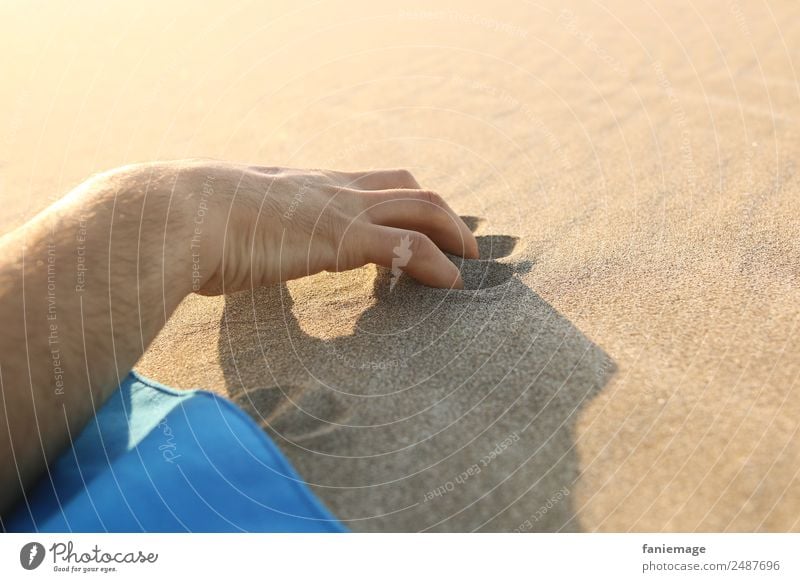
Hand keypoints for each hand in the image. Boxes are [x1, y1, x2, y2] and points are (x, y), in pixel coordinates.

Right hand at [166, 160, 478, 293]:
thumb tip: (222, 261)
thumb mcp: (222, 223)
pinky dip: (438, 264)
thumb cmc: (185, 226)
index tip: (418, 223)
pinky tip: (451, 284)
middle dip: (440, 210)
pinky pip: (407, 246)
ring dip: (452, 231)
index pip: (370, 180)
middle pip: (406, 184)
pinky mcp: (340, 237)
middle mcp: (330, 189)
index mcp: (305, 185)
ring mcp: (338, 209)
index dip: (401, 198)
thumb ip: (240, 235)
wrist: (172, 216)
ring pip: (420, 206)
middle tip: (459, 241)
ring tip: (468, 260)